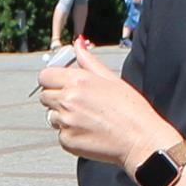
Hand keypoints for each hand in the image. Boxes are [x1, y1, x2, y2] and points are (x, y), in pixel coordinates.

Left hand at [38, 44, 178, 169]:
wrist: (141, 140)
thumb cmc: (132, 110)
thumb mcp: (112, 79)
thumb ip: (89, 61)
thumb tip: (78, 43)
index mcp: (78, 81)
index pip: (45, 76)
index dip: (51, 81)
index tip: (60, 85)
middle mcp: (68, 100)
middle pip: (44, 96)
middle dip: (56, 99)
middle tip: (78, 104)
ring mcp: (66, 122)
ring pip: (51, 117)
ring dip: (64, 118)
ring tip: (88, 120)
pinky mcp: (67, 141)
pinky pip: (61, 135)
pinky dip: (71, 135)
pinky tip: (90, 132)